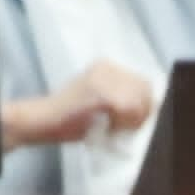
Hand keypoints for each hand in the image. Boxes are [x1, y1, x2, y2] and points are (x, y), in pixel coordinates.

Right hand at [0, 61, 161, 150]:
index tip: (131, 122)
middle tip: (122, 128)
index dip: (144, 106)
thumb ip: (123, 98)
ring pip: (139, 100)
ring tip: (112, 127)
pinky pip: (129, 108)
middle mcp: (107, 66)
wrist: (43, 120)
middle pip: (145, 90)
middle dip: (140, 113)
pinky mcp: (100, 91)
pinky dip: (122, 123)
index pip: (143, 84)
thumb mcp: (100, 100)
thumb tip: (151, 107)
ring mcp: (103, 77)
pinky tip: (107, 127)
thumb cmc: (71, 118)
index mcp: (108, 66)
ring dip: (131, 120)